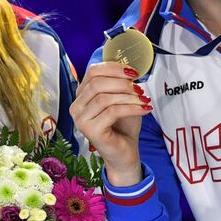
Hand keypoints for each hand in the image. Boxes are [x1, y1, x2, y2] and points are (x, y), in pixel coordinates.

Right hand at [70, 62, 149, 185]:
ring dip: (129, 97)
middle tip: (140, 89)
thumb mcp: (122, 99)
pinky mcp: (90, 130)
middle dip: (123, 83)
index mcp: (81, 95)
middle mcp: (76, 106)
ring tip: (144, 100)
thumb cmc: (122, 126)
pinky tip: (144, 109)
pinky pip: (112, 112)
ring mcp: (81, 119)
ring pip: (105, 98)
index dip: (114, 68)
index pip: (93, 72)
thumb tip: (130, 70)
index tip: (134, 72)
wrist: (124, 152)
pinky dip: (131, 108)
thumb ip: (121, 84)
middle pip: (97, 83)